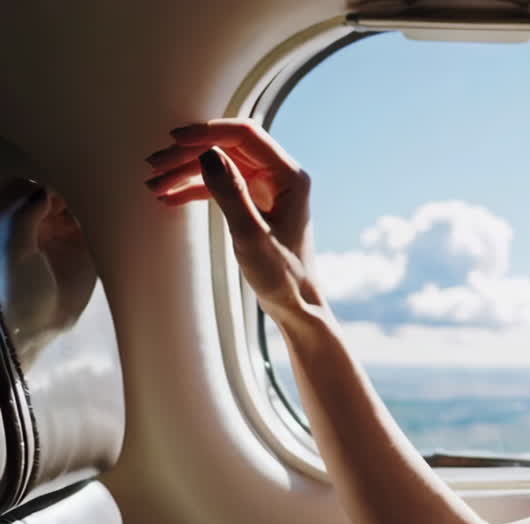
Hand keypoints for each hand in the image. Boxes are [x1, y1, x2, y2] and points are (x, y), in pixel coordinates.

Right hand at [144, 119, 324, 323]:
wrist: (295, 304)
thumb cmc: (282, 275)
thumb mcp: (251, 235)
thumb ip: (230, 193)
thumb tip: (207, 154)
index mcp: (289, 176)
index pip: (245, 135)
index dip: (207, 133)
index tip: (173, 139)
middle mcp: (280, 175)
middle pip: (228, 147)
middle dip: (189, 154)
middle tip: (154, 166)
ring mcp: (267, 187)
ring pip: (220, 165)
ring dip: (186, 171)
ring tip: (154, 183)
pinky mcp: (254, 202)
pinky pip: (220, 184)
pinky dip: (194, 188)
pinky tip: (168, 197)